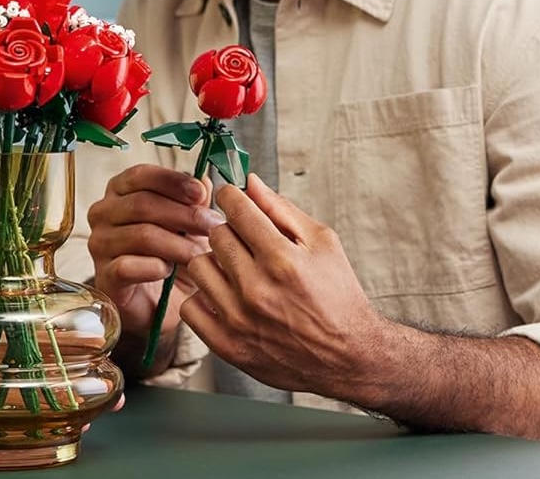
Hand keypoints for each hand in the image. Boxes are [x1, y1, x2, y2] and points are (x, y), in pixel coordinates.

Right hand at [87, 165, 219, 342]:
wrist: (158, 304)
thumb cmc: (170, 257)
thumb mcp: (188, 226)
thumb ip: (194, 202)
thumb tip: (206, 182)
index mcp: (120, 192)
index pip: (141, 175)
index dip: (172, 181)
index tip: (201, 193)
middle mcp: (104, 213)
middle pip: (142, 204)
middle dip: (184, 215)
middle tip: (213, 227)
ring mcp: (100, 244)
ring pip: (141, 235)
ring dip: (177, 245)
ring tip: (199, 255)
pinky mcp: (104, 275)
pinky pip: (128, 266)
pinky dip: (154, 268)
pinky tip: (168, 272)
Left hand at [180, 174, 389, 399]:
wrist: (348, 356)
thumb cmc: (338, 296)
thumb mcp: (323, 243)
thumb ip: (282, 210)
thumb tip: (249, 182)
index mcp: (282, 259)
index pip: (236, 208)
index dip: (233, 197)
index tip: (236, 201)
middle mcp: (256, 289)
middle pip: (215, 235)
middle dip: (229, 231)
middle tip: (245, 242)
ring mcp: (238, 319)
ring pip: (198, 267)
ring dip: (215, 264)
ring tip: (236, 271)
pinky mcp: (227, 345)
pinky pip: (190, 307)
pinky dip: (205, 299)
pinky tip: (226, 298)